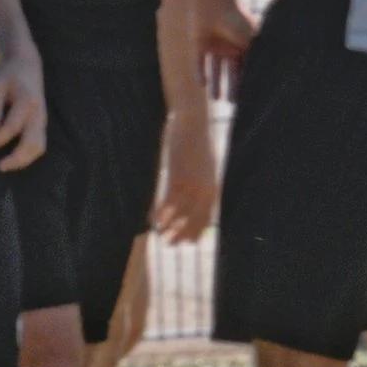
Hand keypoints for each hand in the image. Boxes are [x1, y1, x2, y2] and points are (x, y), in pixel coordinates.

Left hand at [0, 50, 45, 173]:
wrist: (27, 65)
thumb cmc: (8, 75)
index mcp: (26, 101)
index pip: (12, 126)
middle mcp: (38, 112)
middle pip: (33, 142)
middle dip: (17, 158)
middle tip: (0, 166)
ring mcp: (42, 119)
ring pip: (39, 146)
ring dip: (25, 160)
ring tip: (7, 165)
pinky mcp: (42, 123)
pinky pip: (40, 144)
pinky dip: (29, 155)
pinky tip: (14, 158)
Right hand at [153, 110, 217, 245]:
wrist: (194, 121)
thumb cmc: (199, 141)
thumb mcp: (207, 164)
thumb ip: (204, 181)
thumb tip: (199, 195)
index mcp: (214, 186)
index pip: (207, 217)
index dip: (197, 231)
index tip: (189, 243)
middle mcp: (204, 189)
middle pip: (194, 219)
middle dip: (182, 234)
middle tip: (171, 245)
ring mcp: (191, 184)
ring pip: (179, 213)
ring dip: (169, 227)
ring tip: (160, 236)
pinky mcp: (177, 177)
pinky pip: (167, 201)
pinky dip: (160, 213)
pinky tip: (152, 220)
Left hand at [186, 0, 254, 96]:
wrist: (212, 2)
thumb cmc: (236, 20)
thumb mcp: (251, 40)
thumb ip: (258, 57)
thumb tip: (271, 77)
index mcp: (242, 43)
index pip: (245, 66)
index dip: (246, 81)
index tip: (248, 97)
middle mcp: (229, 45)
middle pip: (231, 70)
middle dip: (232, 86)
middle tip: (232, 103)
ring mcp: (213, 44)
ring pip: (215, 68)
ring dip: (215, 83)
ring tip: (215, 98)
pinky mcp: (198, 43)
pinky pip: (199, 62)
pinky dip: (200, 73)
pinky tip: (202, 85)